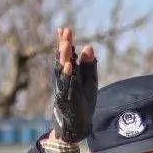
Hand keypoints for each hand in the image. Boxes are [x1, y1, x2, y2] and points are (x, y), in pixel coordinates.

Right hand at [50, 25, 97, 143]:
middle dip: (64, 46)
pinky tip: (70, 65)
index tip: (64, 28)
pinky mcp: (66, 98)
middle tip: (65, 32)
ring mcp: (63, 88)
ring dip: (64, 57)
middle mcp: (63, 78)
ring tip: (65, 44)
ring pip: (62, 70)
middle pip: (63, 59)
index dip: (64, 41)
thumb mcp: (89, 81)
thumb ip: (89, 65)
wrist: (76, 124)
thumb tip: (89, 46)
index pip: (66, 54)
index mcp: (69, 73)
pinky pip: (66, 84)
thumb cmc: (82, 101)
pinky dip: (68, 75)